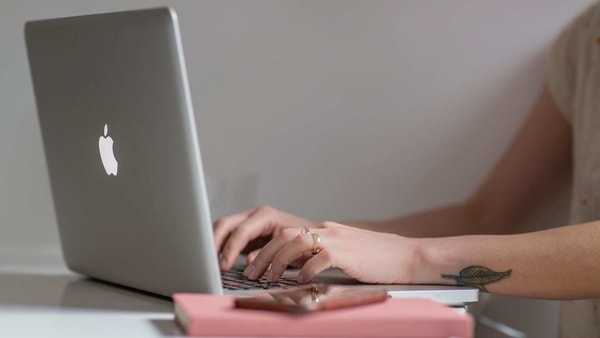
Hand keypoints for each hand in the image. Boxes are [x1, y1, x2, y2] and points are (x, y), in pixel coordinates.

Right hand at [213, 206, 314, 270]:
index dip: (230, 248)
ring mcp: (248, 222)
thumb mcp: (289, 249)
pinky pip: (226, 236)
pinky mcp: (244, 232)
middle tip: (210, 264)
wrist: (313, 239)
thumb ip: (268, 255)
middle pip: (225, 224)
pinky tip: (214, 260)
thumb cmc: (304, 243)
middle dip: (214, 243)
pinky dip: (218, 247)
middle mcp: (254, 215)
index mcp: (266, 215)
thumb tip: (247, 263)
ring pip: (221, 228)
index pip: (241, 230)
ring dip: (213, 245)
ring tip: (208, 263)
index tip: (223, 265)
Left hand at [242, 221, 418, 284]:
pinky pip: (317, 259)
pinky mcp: (346, 253)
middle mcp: (328, 230)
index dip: (268, 249)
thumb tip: (299, 268)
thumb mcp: (346, 253)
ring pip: (294, 244)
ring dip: (277, 262)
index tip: (255, 265)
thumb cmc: (380, 259)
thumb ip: (323, 255)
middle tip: (252, 273)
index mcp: (327, 229)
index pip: (287, 234)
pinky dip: (304, 271)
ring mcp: (337, 240)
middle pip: (284, 236)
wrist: (409, 256)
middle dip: (264, 255)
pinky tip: (300, 281)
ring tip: (269, 278)